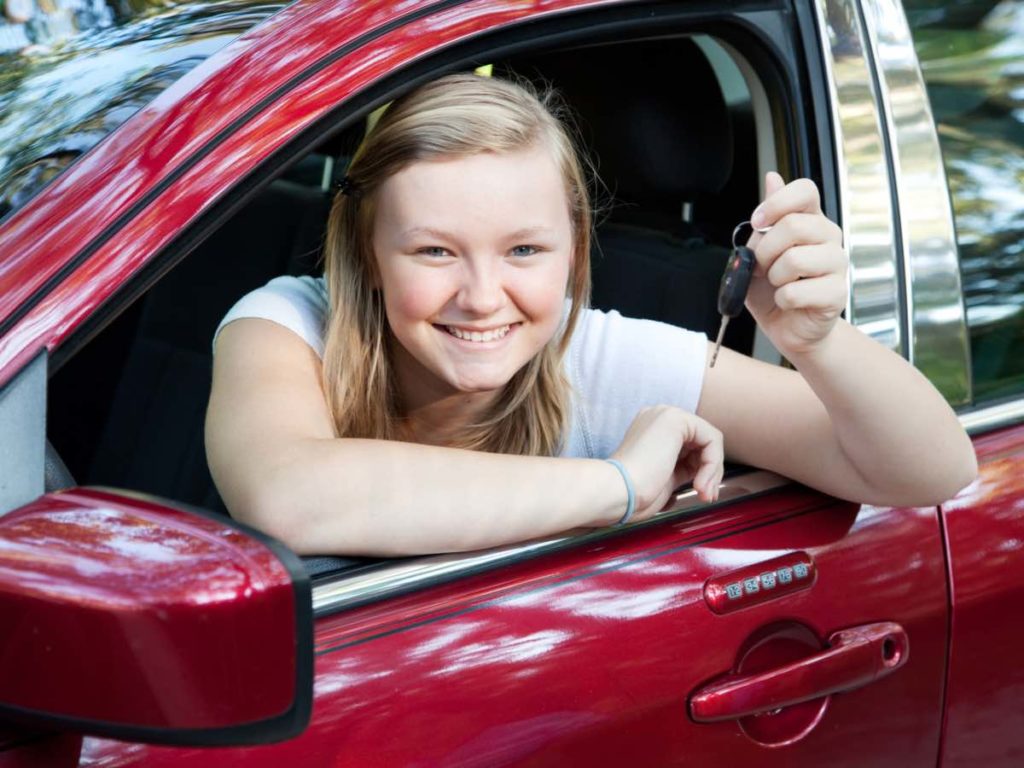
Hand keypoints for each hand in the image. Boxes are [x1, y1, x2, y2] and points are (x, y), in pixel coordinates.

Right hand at [611, 406, 723, 520]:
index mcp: (651, 429)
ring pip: (710, 441)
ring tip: (703, 493)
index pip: (690, 446)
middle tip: (707, 496)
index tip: (701, 494)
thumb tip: (706, 471)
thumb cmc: (634, 493)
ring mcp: (666, 415)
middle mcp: (658, 417)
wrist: (618, 491)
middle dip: (710, 472)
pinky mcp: (676, 419)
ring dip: (712, 471)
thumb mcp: (665, 477)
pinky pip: (712, 439)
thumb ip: (683, 467)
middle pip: (702, 441)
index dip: (702, 470)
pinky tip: (699, 483)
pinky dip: (713, 464)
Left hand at [744, 172, 846, 357]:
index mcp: (810, 220)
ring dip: (773, 277)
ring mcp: (837, 265)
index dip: (777, 203)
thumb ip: (766, 219)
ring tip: (778, 284)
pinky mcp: (837, 294)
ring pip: (794, 259)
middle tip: (762, 267)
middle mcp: (829, 237)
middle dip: (765, 251)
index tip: (758, 223)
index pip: (805, 190)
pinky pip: (795, 291)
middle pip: (794, 225)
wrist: (787, 327)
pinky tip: (788, 301)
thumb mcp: (758, 251)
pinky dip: (781, 299)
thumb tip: (772, 177)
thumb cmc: (773, 288)